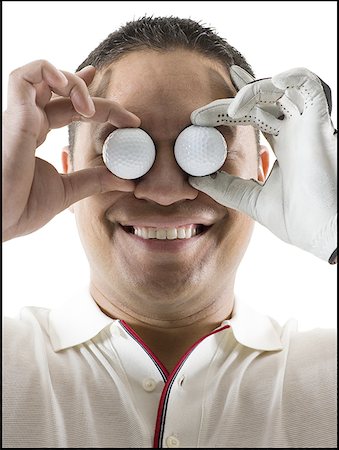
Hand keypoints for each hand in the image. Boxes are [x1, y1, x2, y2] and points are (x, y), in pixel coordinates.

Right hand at [3, 60, 139, 240]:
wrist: (0, 222)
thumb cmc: (20, 208)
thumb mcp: (68, 191)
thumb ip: (95, 180)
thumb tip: (127, 181)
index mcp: (36, 134)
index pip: (64, 105)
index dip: (89, 97)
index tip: (121, 109)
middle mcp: (27, 121)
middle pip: (64, 93)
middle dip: (99, 98)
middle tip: (127, 117)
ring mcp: (20, 117)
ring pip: (43, 75)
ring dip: (74, 83)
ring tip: (91, 110)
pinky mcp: (15, 117)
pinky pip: (23, 77)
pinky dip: (47, 70)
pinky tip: (69, 86)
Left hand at [189, 66, 336, 263]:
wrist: (326, 234)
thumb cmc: (300, 220)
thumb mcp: (252, 200)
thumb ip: (226, 188)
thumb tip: (197, 179)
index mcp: (282, 145)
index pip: (252, 116)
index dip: (226, 112)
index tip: (197, 119)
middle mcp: (294, 131)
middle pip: (260, 100)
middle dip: (229, 101)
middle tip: (200, 114)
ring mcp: (306, 125)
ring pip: (280, 87)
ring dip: (251, 92)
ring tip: (229, 110)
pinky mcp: (317, 123)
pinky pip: (308, 84)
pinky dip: (288, 77)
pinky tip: (262, 90)